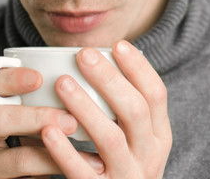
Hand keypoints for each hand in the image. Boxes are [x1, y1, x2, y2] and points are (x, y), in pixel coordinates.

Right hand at [0, 68, 85, 177]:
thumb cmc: (20, 141)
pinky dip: (53, 170)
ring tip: (84, 151)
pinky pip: (27, 178)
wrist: (11, 177)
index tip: (39, 78)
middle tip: (70, 120)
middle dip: (38, 117)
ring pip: (19, 157)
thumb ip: (34, 100)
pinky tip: (74, 167)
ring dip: (55, 152)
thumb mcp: (19, 118)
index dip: (11, 79)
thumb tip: (74, 80)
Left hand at [41, 40, 172, 178]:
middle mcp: (150, 155)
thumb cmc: (123, 162)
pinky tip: (49, 131)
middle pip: (135, 110)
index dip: (139, 67)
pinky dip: (66, 151)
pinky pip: (83, 173)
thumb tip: (107, 64)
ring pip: (110, 138)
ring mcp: (128, 176)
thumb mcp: (138, 138)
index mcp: (159, 135)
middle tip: (84, 55)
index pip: (156, 94)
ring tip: (62, 82)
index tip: (118, 45)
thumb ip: (128, 110)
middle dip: (110, 79)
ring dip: (85, 107)